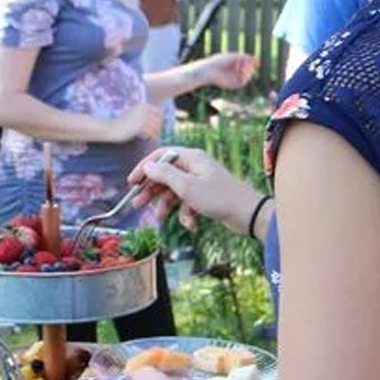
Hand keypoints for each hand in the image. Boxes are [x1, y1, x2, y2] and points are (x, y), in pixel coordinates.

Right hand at [106, 103, 164, 144]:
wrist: (112, 128)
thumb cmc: (121, 123)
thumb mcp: (134, 115)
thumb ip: (144, 116)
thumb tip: (158, 123)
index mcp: (143, 105)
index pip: (159, 112)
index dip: (159, 121)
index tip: (156, 127)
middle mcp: (144, 110)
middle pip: (159, 121)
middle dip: (157, 128)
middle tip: (153, 134)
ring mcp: (143, 117)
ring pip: (156, 128)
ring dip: (154, 134)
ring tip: (148, 137)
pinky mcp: (141, 126)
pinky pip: (151, 133)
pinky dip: (149, 137)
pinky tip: (145, 138)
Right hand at [128, 146, 260, 232]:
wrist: (248, 214)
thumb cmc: (219, 197)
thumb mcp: (186, 187)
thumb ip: (164, 175)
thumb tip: (148, 166)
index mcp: (191, 158)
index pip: (161, 156)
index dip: (144, 168)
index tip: (131, 182)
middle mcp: (195, 166)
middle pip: (165, 175)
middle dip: (152, 191)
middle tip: (137, 205)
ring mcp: (201, 182)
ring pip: (175, 192)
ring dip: (167, 206)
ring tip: (160, 219)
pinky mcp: (206, 196)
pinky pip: (188, 202)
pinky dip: (186, 214)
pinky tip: (191, 223)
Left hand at [201, 53, 257, 91]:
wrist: (209, 70)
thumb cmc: (219, 61)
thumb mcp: (233, 57)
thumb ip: (245, 57)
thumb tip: (256, 59)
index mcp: (235, 64)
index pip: (248, 63)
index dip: (252, 62)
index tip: (257, 61)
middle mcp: (235, 72)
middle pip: (249, 70)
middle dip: (251, 67)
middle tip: (249, 64)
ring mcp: (234, 79)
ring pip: (247, 77)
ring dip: (248, 72)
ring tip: (243, 67)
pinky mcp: (232, 85)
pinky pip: (243, 82)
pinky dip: (245, 78)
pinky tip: (241, 73)